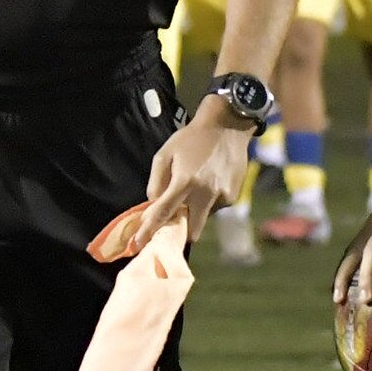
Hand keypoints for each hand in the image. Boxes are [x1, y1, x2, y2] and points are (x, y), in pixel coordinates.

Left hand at [142, 105, 253, 246]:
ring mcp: (221, 197)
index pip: (163, 213)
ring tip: (197, 186)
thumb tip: (153, 205)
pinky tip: (210, 181)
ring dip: (195, 211)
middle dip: (181, 231)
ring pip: (203, 219)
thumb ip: (156, 182)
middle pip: (191, 231)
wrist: (228, 127)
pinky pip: (215, 208)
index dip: (149, 230)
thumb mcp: (165, 154)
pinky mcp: (232, 196)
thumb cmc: (191, 138)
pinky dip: (208, 202)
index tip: (138, 244)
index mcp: (185, 182)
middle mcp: (205, 194)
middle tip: (174, 219)